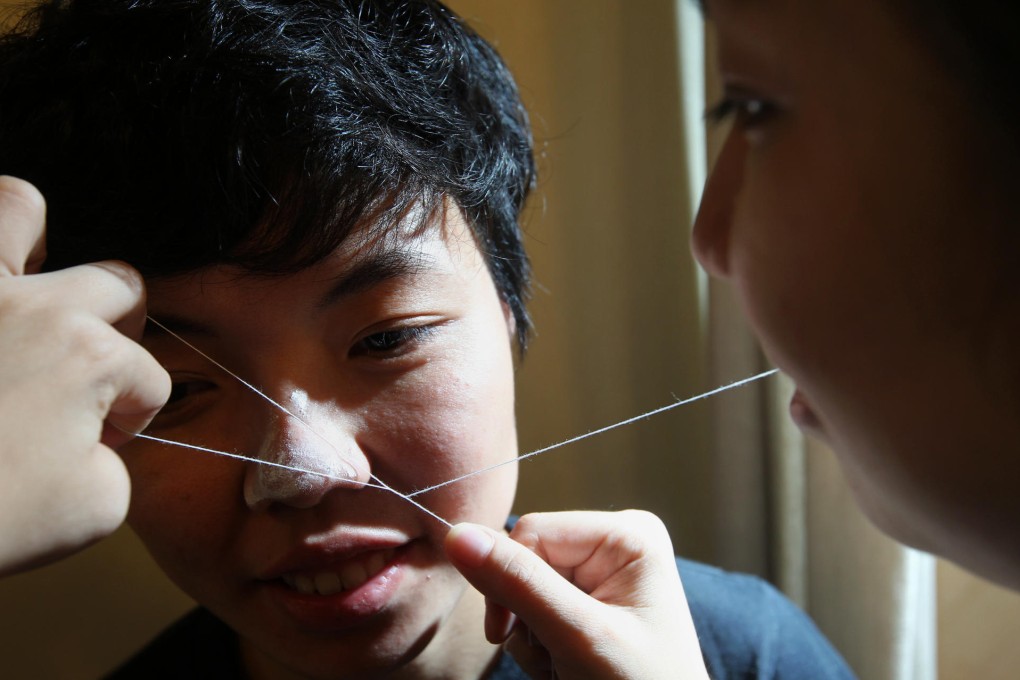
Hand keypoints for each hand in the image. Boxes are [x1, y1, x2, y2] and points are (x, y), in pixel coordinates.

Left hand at [0, 176, 169, 575]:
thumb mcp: (92, 512)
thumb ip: (115, 466)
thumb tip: (93, 446)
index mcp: (87, 357)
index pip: (148, 378)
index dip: (135, 417)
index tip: (101, 444)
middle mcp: (34, 307)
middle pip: (117, 284)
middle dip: (120, 329)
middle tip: (86, 369)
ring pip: (17, 209)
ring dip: (36, 243)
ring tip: (28, 282)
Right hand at [445, 510, 709, 678]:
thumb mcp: (578, 638)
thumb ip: (519, 584)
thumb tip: (456, 535)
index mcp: (627, 534)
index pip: (532, 531)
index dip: (508, 579)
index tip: (508, 633)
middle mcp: (615, 543)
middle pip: (526, 559)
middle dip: (526, 614)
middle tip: (555, 656)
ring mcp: (603, 573)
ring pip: (523, 588)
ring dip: (531, 635)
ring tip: (565, 666)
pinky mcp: (588, 602)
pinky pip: (534, 610)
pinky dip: (539, 645)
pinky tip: (566, 666)